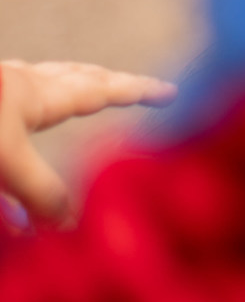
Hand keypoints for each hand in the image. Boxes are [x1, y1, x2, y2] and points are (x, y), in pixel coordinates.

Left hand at [0, 59, 175, 225]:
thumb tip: (72, 226)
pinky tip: (28, 127)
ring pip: (49, 80)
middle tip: (138, 86)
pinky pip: (19, 96)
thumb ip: (40, 190)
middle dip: (114, 81)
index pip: (102, 90)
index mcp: (41, 94)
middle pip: (80, 76)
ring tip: (83, 89)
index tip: (171, 91)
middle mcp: (26, 84)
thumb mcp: (7, 159)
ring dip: (74, 84)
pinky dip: (33, 106)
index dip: (139, 91)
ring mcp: (4, 86)